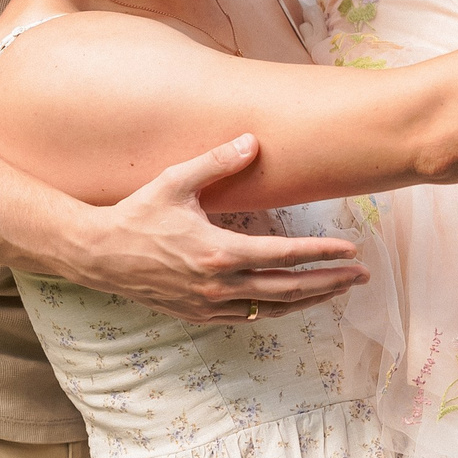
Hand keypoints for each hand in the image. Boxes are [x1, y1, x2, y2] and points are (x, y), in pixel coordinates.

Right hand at [57, 135, 370, 323]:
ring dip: (309, 300)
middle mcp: (218, 284)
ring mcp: (208, 304)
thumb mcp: (176, 180)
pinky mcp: (198, 313)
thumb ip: (218, 161)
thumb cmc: (136, 213)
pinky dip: (275, 310)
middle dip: (329, 282)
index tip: (350, 250)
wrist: (96, 255)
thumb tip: (253, 140)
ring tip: (337, 290)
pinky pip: (247, 317)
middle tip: (360, 276)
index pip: (284, 255)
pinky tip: (292, 301)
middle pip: (288, 288)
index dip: (321, 253)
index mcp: (219, 252)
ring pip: (271, 309)